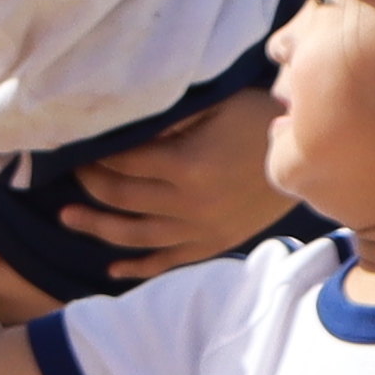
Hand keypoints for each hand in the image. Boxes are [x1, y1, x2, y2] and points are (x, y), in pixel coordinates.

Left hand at [70, 87, 288, 281]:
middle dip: (90, 186)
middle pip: (122, 199)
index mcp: (186, 165)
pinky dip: (138, 268)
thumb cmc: (258, 118)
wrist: (308, 154)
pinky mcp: (213, 243)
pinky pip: (168, 262)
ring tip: (66, 218)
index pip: (122, 162)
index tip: (78, 146)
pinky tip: (113, 269)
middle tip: (69, 174)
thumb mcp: (212, 105)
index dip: (96, 155)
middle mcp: (189, 204)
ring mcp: (201, 230)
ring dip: (96, 228)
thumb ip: (166, 119)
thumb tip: (121, 125)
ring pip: (135, 236)